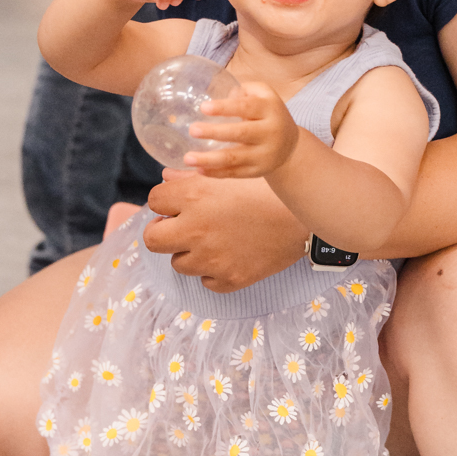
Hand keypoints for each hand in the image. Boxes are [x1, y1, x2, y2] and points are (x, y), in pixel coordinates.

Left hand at [143, 172, 306, 292]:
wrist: (303, 221)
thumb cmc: (268, 191)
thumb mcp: (231, 175)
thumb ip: (193, 176)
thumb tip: (167, 178)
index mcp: (194, 197)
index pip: (154, 201)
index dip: (165, 202)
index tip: (177, 204)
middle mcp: (196, 230)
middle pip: (152, 239)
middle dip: (162, 232)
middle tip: (181, 227)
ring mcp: (211, 260)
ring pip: (178, 263)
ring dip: (190, 252)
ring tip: (214, 240)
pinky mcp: (228, 280)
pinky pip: (205, 280)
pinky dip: (213, 270)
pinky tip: (230, 255)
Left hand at [186, 83, 299, 177]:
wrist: (290, 146)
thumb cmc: (268, 114)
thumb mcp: (264, 95)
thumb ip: (243, 90)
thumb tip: (218, 95)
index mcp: (269, 110)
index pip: (247, 107)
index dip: (225, 108)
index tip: (203, 108)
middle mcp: (269, 133)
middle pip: (240, 133)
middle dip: (214, 132)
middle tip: (192, 130)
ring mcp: (264, 155)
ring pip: (235, 158)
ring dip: (209, 159)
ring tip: (188, 158)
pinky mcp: (257, 171)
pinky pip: (235, 173)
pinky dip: (216, 173)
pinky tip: (199, 169)